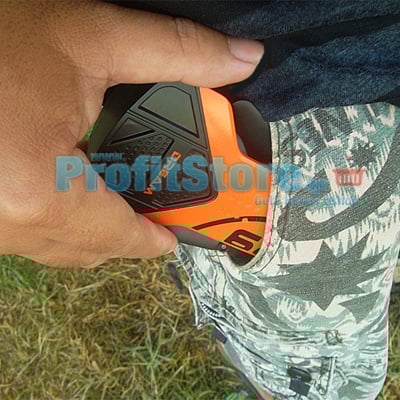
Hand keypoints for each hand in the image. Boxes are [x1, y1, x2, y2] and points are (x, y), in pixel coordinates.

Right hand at [0, 0, 263, 265]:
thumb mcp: (89, 38)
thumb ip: (175, 52)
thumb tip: (243, 59)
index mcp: (38, 191)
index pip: (118, 237)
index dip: (153, 241)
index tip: (172, 239)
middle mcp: (3, 222)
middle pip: (87, 250)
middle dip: (124, 235)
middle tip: (151, 212)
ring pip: (53, 246)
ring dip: (89, 229)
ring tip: (113, 202)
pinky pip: (25, 232)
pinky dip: (56, 218)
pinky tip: (66, 190)